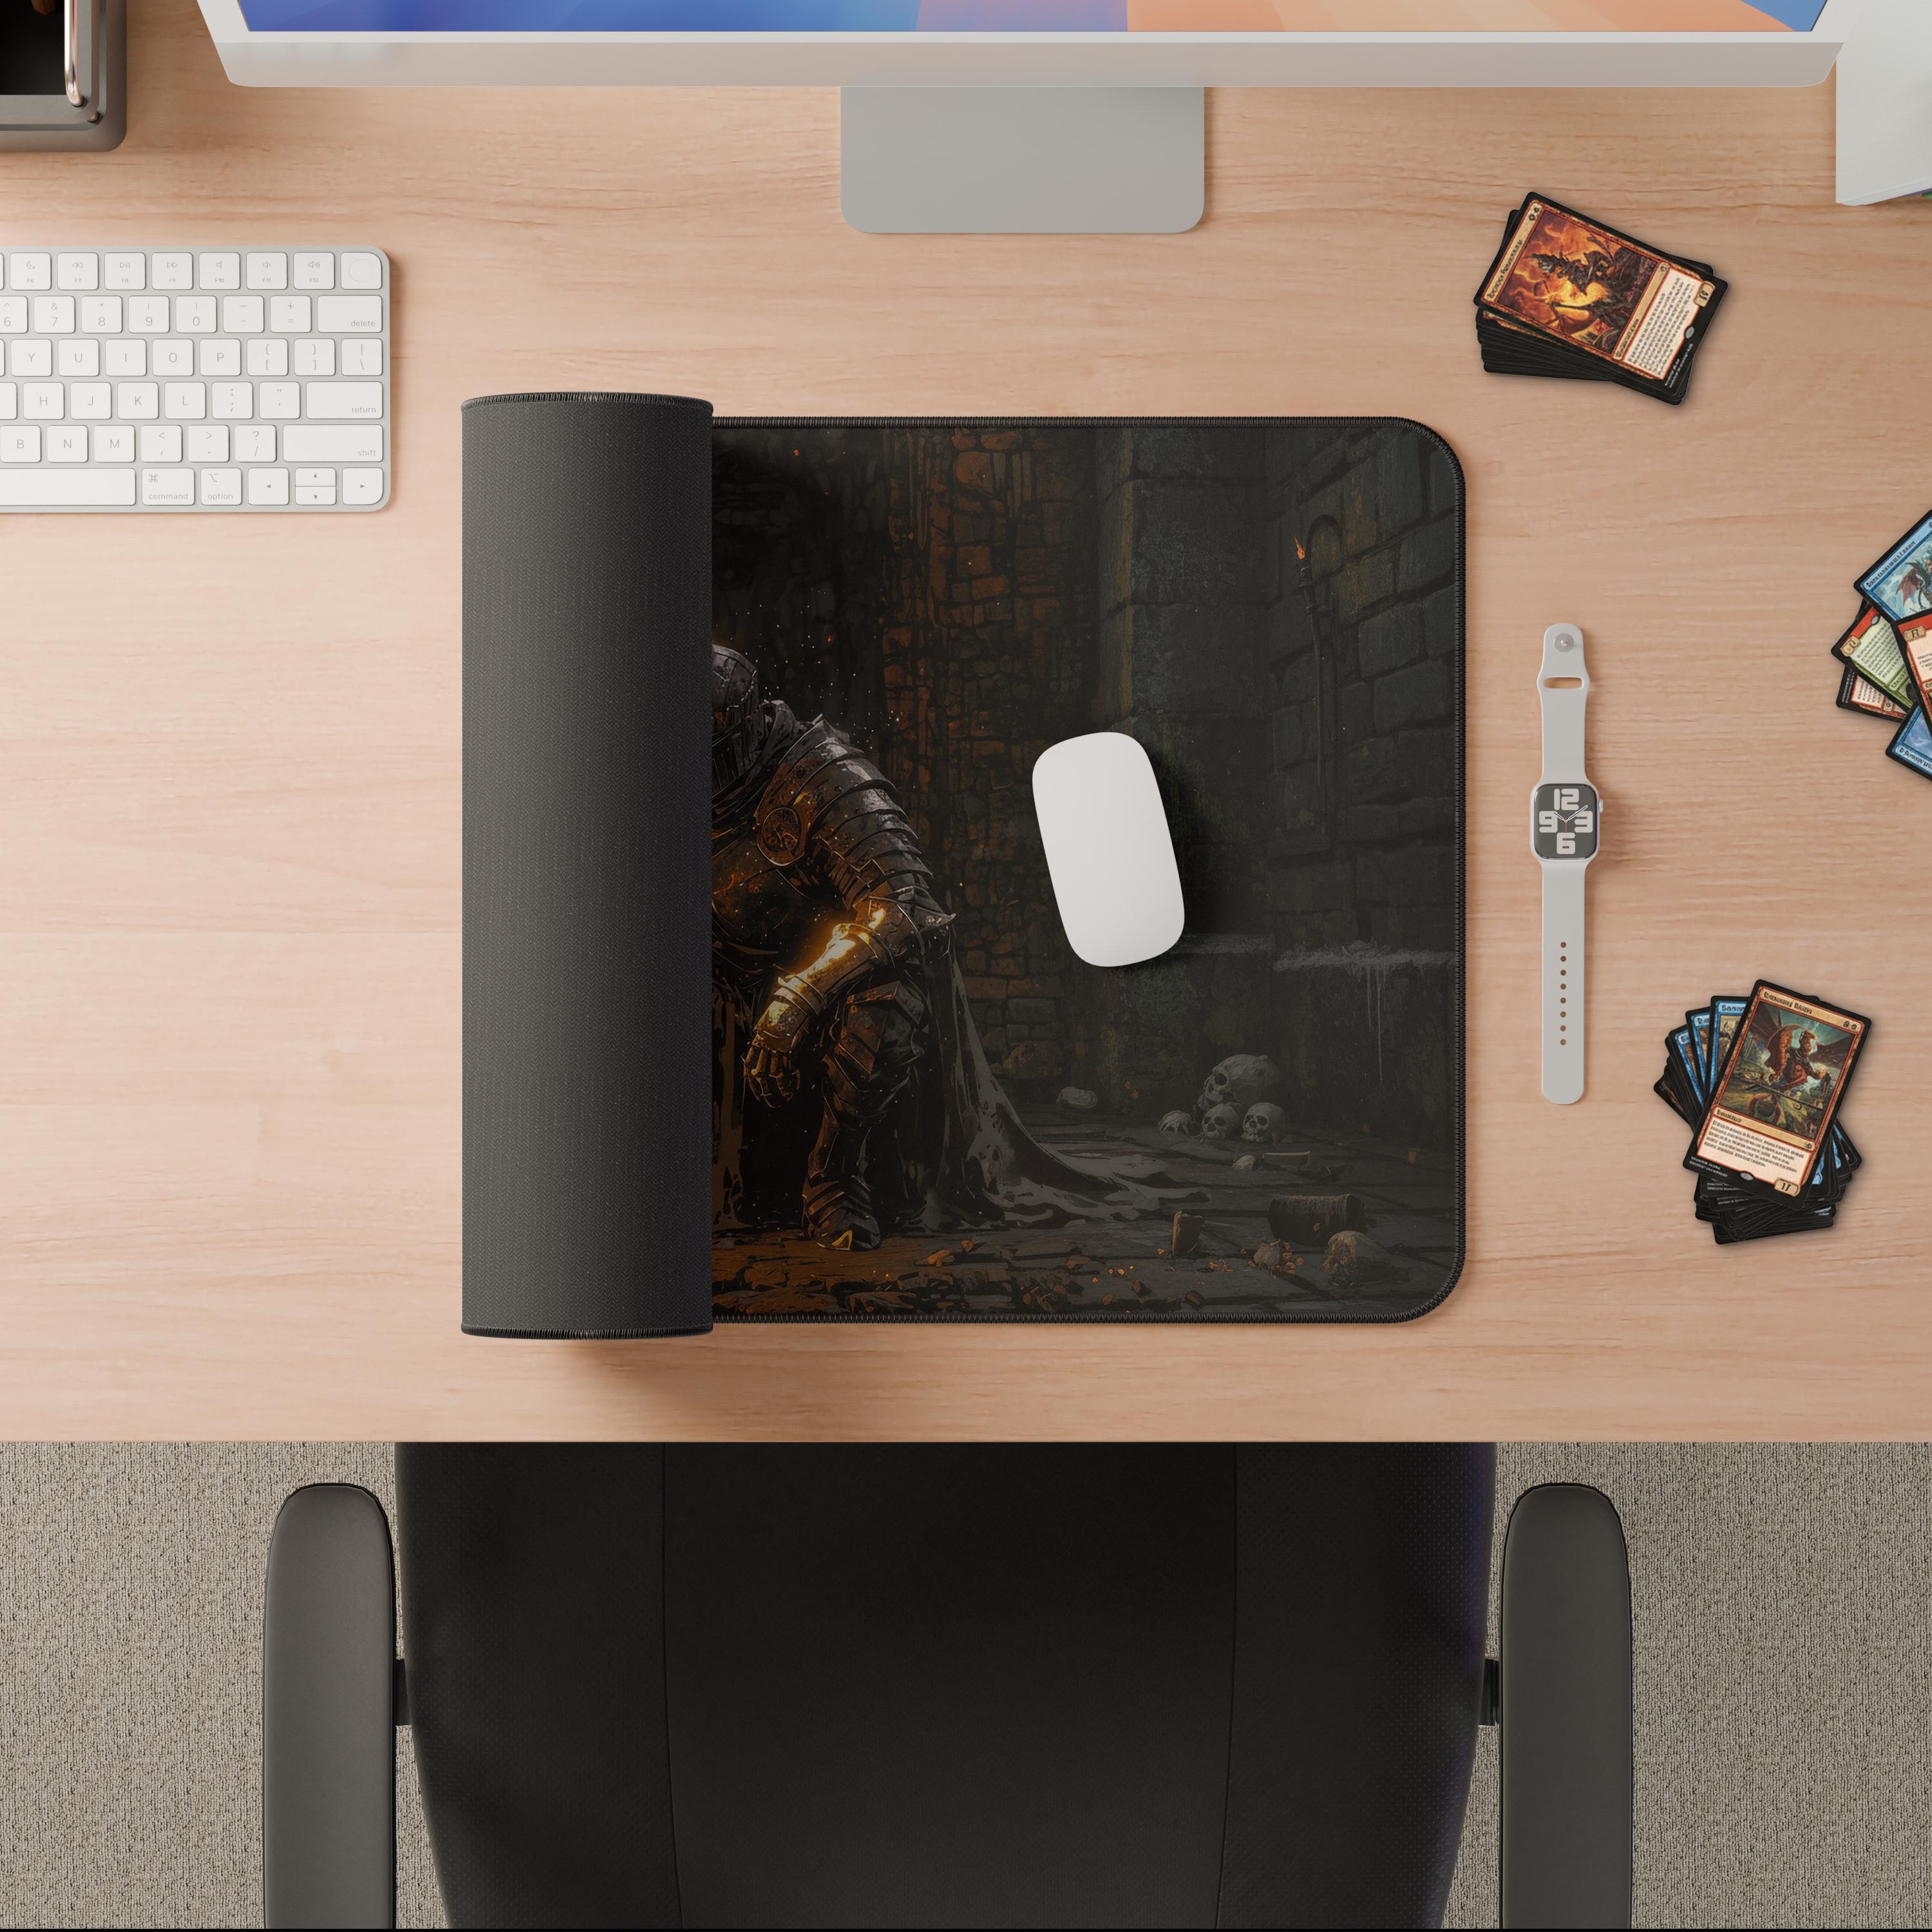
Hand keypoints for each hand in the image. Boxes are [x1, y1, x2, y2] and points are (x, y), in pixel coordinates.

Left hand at [744, 992, 813, 1107]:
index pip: (750, 1061)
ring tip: (781, 1100)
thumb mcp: (768, 1019)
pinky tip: (791, 1089)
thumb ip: (764, 1033)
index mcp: (759, 1037)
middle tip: (764, 1099)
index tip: (751, 1083)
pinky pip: (788, 1068)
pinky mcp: (791, 1048)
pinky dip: (789, 1080)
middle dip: (761, 1089)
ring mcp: (778, 1047)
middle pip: (759, 1072)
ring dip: (777, 1089)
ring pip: (774, 1074)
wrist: (796, 1000)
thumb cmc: (784, 1008)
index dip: (749, 1075)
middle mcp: (766, 1045)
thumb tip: (759, 1042)